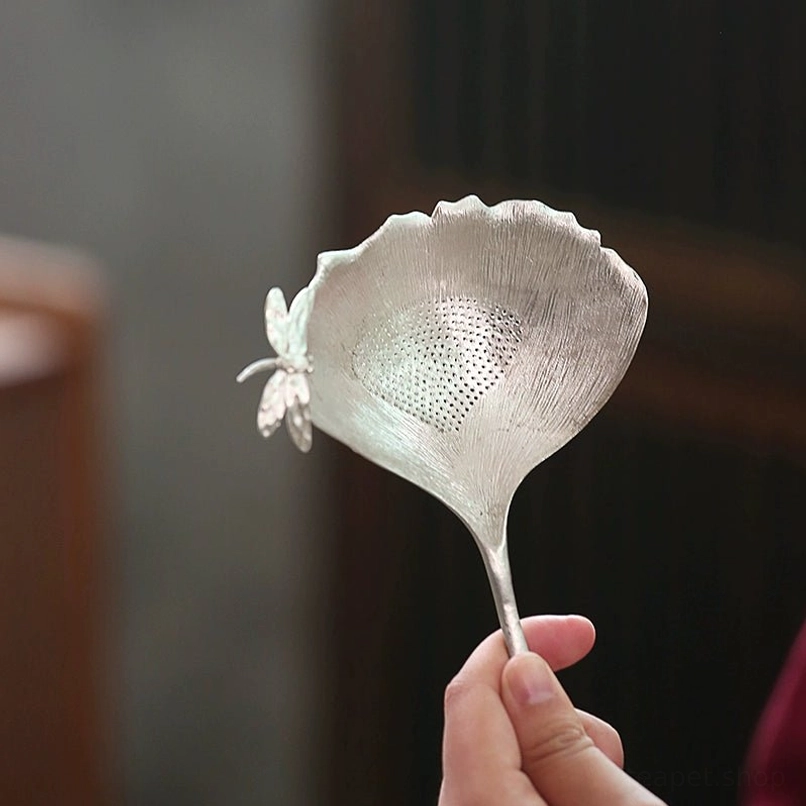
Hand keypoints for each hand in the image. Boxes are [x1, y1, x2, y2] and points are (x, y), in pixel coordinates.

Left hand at [439, 615, 665, 804]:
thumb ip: (560, 741)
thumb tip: (524, 671)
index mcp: (482, 805)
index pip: (472, 694)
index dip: (522, 645)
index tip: (573, 630)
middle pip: (485, 725)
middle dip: (550, 713)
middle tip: (607, 745)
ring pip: (499, 759)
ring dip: (557, 753)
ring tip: (611, 789)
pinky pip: (504, 791)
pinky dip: (547, 782)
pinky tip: (590, 798)